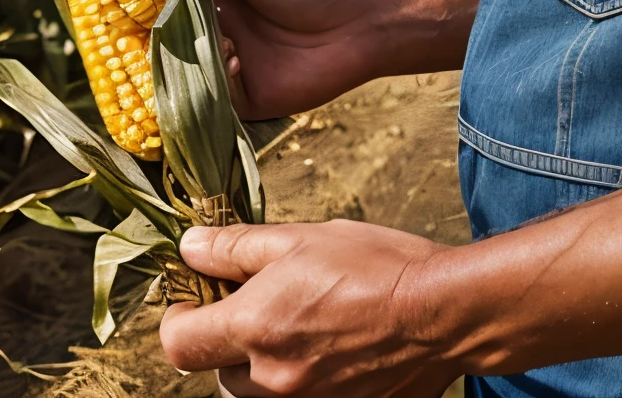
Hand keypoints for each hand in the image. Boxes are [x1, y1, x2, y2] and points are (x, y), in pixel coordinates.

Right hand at [156, 0, 395, 117]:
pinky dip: (209, 81)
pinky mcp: (240, 96)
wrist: (365, 23)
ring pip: (177, 66)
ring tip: (174, 39)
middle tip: (122, 16)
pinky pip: (208, 97)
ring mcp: (222, 61)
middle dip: (142, 24)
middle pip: (159, 28)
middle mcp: (209, 23)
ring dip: (174, 54)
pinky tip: (227, 58)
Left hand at [159, 220, 462, 396]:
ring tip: (298, 323)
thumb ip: (237, 247)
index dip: (180, 317)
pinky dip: (299, 380)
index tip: (199, 296)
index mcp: (256, 326)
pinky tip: (327, 347)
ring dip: (260, 364)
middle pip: (216, 371)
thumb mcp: (303, 239)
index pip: (178, 344)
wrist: (443, 315)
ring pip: (254, 392)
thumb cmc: (377, 267)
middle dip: (228, 338)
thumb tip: (190, 247)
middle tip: (260, 301)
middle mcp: (272, 378)